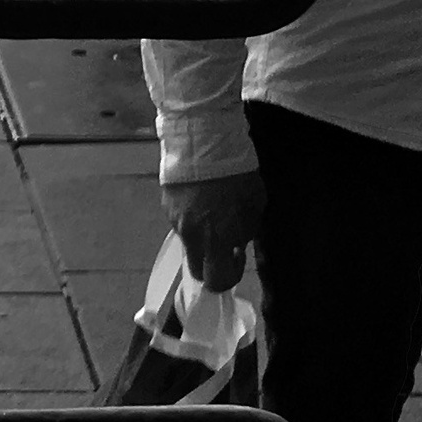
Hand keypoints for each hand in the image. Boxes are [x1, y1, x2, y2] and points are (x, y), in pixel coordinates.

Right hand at [161, 170, 266, 287]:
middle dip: (210, 265)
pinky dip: (191, 218)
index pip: (218, 280)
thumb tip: (237, 242)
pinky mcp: (166, 207)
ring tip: (212, 211)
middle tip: (222, 245)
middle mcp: (192, 236)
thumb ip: (246, 230)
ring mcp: (176, 222)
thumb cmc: (237, 173)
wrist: (203, 141)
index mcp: (216, 238)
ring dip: (201, 238)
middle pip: (197, 271)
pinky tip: (200, 197)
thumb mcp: (255, 203)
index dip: (230, 275)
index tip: (237, 255)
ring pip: (189, 244)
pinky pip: (181, 223)